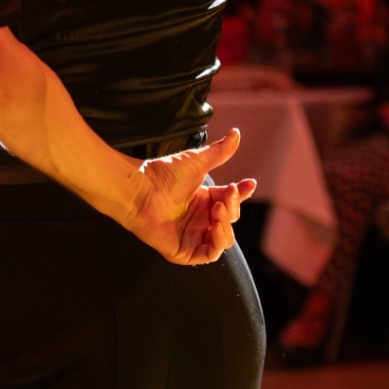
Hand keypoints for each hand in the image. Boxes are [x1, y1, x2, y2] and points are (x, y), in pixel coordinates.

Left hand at [127, 129, 256, 265]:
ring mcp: (191, 235)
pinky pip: (209, 254)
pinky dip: (218, 242)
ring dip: (227, 226)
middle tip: (225, 194)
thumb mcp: (196, 162)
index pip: (229, 201)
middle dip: (232, 207)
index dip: (240, 194)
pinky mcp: (183, 250)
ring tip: (217, 210)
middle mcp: (198, 218)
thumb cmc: (162, 174)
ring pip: (223, 239)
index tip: (249, 183)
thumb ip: (219, 152)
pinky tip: (215, 227)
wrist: (140, 189)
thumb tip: (236, 133)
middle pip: (229, 220)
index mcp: (202, 200)